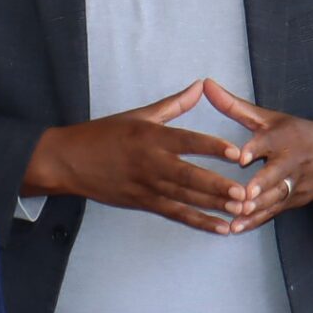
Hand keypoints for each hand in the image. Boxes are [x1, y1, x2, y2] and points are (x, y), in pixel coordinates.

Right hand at [20, 79, 250, 232]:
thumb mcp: (138, 114)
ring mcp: (146, 186)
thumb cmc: (103, 134)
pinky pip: (175, 213)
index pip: (187, 141)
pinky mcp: (142, 202)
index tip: (237, 153)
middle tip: (244, 192)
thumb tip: (201, 85)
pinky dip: (198, 221)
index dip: (213, 147)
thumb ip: (174, 104)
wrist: (68, 160)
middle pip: (189, 176)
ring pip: (185, 198)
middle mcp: (150, 162)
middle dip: (218, 186)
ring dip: (213, 206)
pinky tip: (219, 227)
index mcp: (150, 136)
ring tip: (239, 211)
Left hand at [209, 79, 312, 233]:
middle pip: (277, 174)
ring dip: (257, 207)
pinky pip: (274, 211)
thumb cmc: (294, 133)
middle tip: (244, 194)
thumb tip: (205, 84)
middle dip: (262, 184)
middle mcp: (291, 160)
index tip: (241, 157)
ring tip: (236, 214)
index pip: (271, 141)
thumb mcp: (268, 117)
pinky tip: (237, 227)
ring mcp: (294, 183)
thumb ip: (234, 105)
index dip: (256, 149)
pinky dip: (256, 220)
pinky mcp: (294, 200)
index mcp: (284, 136)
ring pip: (276, 196)